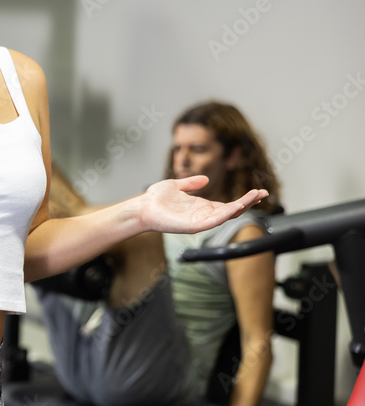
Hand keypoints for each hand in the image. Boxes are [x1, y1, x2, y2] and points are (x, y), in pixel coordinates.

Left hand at [138, 176, 267, 234]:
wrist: (142, 207)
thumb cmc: (156, 199)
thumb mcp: (177, 185)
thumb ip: (191, 183)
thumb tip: (205, 179)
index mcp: (202, 207)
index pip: (228, 204)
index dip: (243, 199)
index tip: (257, 191)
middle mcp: (204, 215)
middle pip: (232, 210)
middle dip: (248, 202)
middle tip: (263, 193)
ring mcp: (200, 221)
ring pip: (227, 215)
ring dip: (242, 206)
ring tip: (256, 196)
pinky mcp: (194, 226)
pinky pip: (214, 220)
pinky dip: (227, 213)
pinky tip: (238, 206)